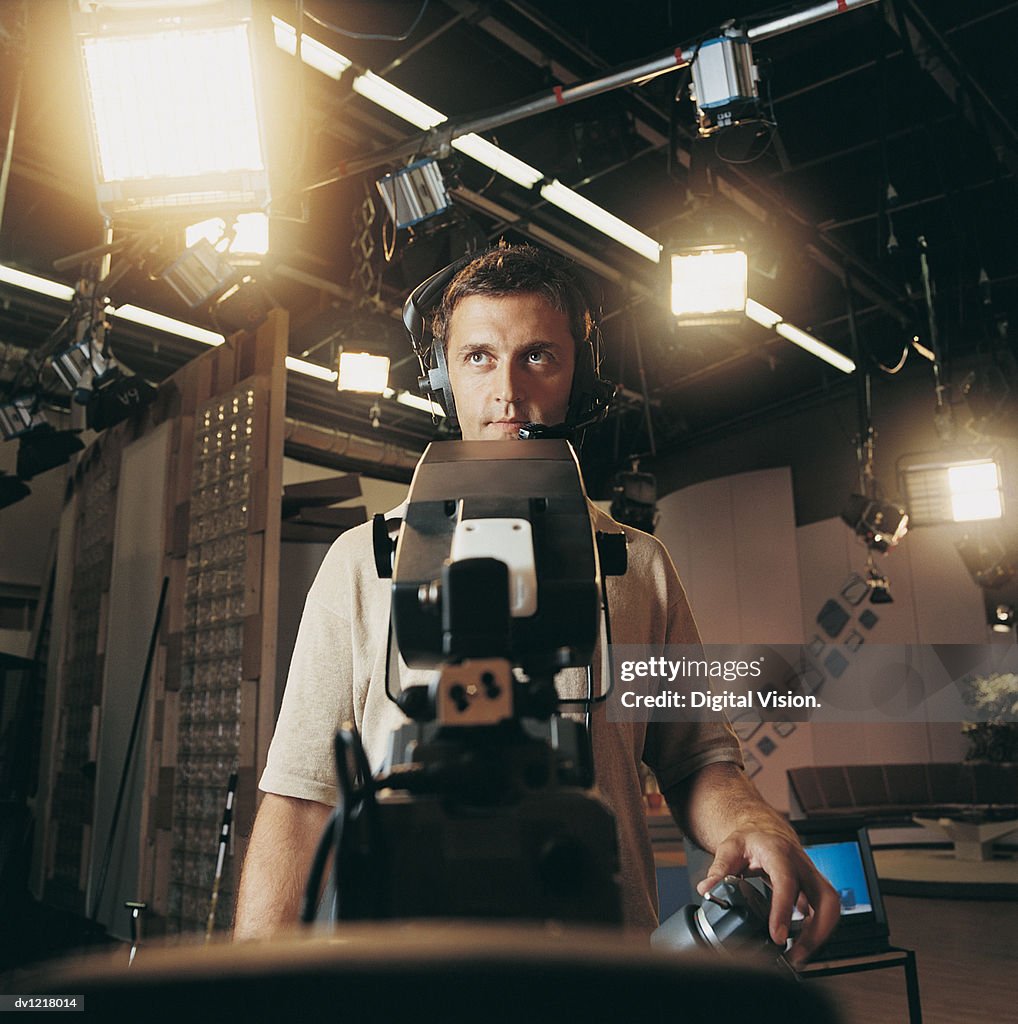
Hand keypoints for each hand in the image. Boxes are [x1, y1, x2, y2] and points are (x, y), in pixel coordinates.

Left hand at [695, 826, 840, 965]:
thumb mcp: (729, 848)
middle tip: (796, 954)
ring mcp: (811, 877)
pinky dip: (816, 931)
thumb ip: (718, 869)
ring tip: (797, 956)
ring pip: (830, 908)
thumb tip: (706, 889)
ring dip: (819, 935)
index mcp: (779, 853)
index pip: (786, 882)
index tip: (778, 936)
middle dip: (816, 931)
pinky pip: (824, 911)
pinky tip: (800, 945)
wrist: (764, 830)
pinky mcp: (814, 888)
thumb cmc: (750, 839)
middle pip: (826, 899)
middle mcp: (802, 865)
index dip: (783, 910)